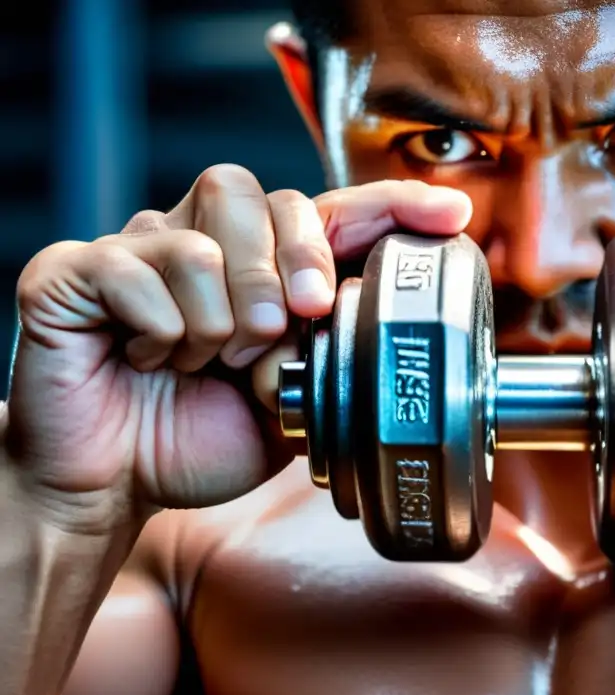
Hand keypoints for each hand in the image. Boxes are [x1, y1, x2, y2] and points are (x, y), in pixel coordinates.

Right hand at [7, 166, 471, 530]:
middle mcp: (202, 243)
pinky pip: (128, 266)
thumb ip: (331, 358)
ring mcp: (138, 250)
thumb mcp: (294, 405)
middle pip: (260, 197)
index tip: (448, 215)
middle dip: (286, 268)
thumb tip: (380, 319)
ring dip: (219, 315)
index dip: (389, 206)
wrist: (118, 485)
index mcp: (261, 268)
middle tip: (282, 330)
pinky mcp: (74, 272)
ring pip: (199, 238)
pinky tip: (150, 357)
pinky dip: (156, 324)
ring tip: (204, 360)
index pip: (329, 211)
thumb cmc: (201, 436)